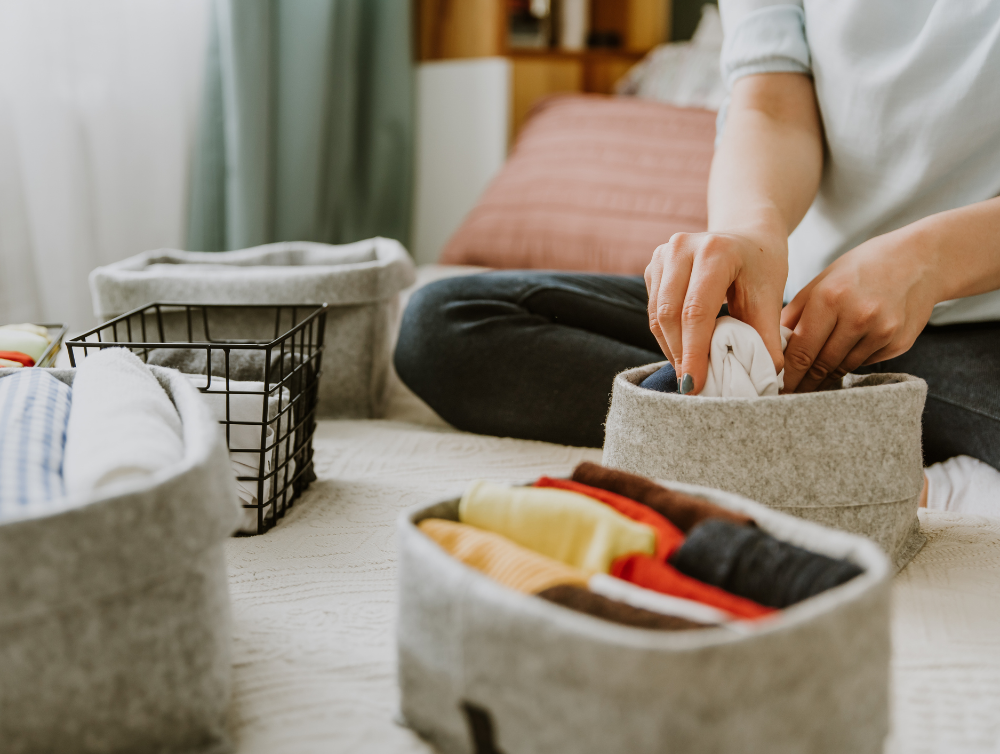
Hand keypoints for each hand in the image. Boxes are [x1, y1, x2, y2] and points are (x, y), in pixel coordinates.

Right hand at [645, 231, 787, 393]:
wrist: (747, 236)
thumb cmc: (761, 267)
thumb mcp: (770, 297)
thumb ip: (766, 337)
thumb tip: (765, 379)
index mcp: (715, 251)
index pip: (696, 311)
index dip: (694, 352)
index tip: (694, 385)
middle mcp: (682, 247)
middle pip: (670, 314)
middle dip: (680, 355)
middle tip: (691, 386)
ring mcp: (663, 254)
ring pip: (656, 315)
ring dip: (671, 348)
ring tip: (688, 371)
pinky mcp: (653, 266)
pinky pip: (652, 311)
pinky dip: (667, 336)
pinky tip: (684, 350)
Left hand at [780, 228, 940, 391]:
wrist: (919, 260)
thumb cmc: (861, 269)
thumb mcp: (822, 281)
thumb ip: (795, 314)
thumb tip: (772, 345)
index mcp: (830, 298)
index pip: (801, 350)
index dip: (787, 375)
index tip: (776, 388)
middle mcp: (857, 316)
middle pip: (821, 364)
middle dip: (804, 382)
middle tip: (789, 395)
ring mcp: (882, 331)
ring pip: (843, 368)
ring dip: (826, 376)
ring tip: (812, 384)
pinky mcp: (899, 342)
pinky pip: (865, 363)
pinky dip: (852, 363)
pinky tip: (847, 355)